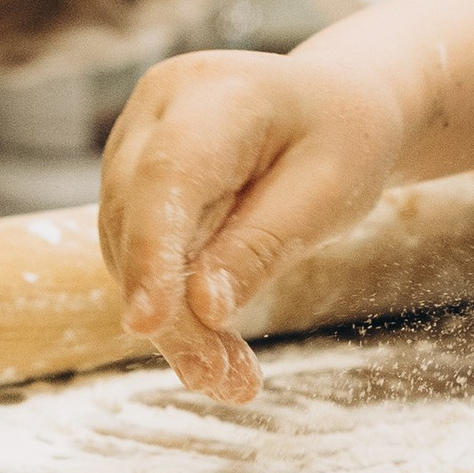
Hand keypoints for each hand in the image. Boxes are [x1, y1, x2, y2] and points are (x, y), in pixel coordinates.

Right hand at [97, 36, 409, 400]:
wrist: (340, 105)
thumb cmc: (345, 139)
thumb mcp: (328, 193)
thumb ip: (263, 245)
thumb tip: (203, 309)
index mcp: (216, 93)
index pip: (166, 177)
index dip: (152, 253)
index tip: (147, 325)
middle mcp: (159, 109)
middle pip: (138, 219)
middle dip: (172, 310)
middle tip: (221, 379)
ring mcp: (137, 141)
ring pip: (129, 246)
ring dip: (174, 321)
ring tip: (230, 379)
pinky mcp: (136, 180)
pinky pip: (141, 251)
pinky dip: (176, 306)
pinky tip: (214, 355)